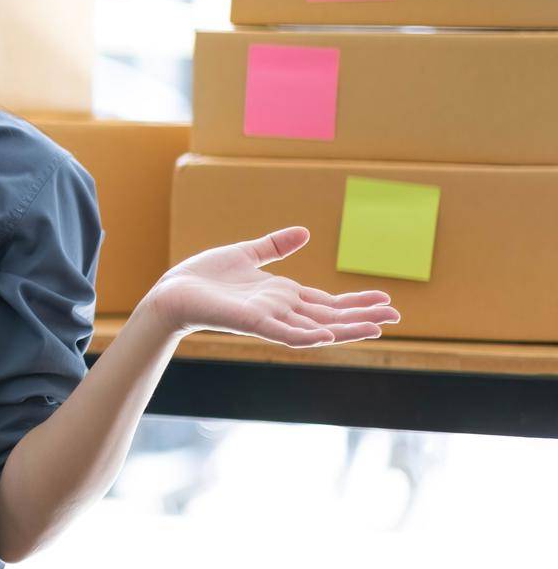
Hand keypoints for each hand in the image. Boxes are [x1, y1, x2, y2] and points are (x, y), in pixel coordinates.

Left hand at [140, 225, 400, 346]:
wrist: (172, 291)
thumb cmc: (204, 276)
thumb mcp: (246, 254)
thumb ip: (275, 246)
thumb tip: (305, 232)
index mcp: (282, 295)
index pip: (327, 302)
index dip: (355, 302)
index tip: (385, 299)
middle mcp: (280, 310)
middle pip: (330, 317)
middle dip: (362, 317)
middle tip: (396, 316)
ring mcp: (268, 318)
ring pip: (315, 327)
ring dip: (346, 329)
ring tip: (377, 327)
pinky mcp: (251, 322)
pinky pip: (284, 333)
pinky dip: (307, 335)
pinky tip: (329, 335)